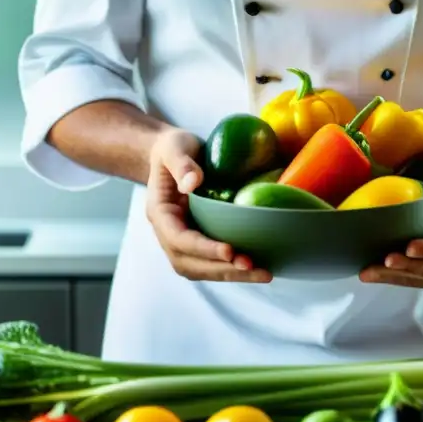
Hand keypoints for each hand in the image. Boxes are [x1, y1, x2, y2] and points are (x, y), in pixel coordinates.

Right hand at [146, 128, 271, 282]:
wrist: (173, 155)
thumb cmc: (173, 148)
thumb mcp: (175, 147)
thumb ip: (181, 163)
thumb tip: (193, 182)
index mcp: (160, 213)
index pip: (178, 239)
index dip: (203, 248)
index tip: (229, 251)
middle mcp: (168, 233)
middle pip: (190, 263)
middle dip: (221, 269)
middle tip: (253, 267)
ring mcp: (182, 240)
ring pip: (201, 269)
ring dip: (230, 274)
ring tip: (262, 273)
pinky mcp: (199, 240)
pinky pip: (212, 262)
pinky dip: (233, 268)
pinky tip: (258, 266)